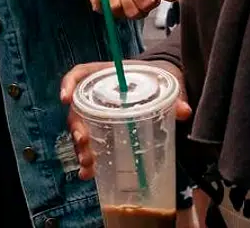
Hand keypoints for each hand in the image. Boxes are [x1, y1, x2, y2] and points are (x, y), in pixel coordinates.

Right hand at [60, 60, 189, 180]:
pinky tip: (90, 175)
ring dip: (81, 148)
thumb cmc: (159, 78)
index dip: (69, 84)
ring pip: (82, 130)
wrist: (163, 87)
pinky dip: (91, 160)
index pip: (80, 74)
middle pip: (78, 108)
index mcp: (107, 74)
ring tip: (88, 165)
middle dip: (76, 127)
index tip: (66, 99)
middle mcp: (97, 94)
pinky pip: (92, 145)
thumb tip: (183, 111)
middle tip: (83, 142)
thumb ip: (175, 96)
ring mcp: (99, 114)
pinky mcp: (105, 132)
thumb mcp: (167, 83)